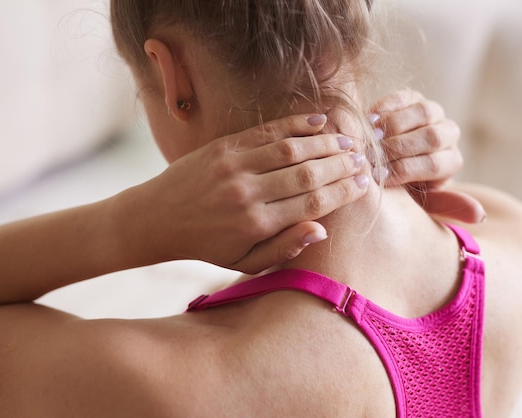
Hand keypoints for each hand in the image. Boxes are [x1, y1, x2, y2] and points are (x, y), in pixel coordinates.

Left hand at [134, 114, 368, 273]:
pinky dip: (296, 124)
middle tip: (363, 160)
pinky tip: (318, 122)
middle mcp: (249, 193)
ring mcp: (235, 166)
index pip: (313, 202)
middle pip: (309, 173)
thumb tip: (321, 228)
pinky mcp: (224, 146)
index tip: (363, 183)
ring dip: (325, 143)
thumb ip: (284, 248)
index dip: (343, 191)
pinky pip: (267, 131)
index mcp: (257, 224)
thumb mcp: (244, 261)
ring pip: (292, 149)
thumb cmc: (206, 244)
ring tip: (348, 141)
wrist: (157, 218)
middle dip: (341, 165)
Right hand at [370, 90, 485, 223]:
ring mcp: (434, 113)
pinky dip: (386, 107)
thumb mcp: (421, 203)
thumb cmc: (402, 190)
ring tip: (371, 137)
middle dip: (399, 147)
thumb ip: (445, 207)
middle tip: (372, 156)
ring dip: (395, 125)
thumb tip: (480, 217)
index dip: (405, 170)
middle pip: (432, 136)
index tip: (379, 178)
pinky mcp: (413, 97)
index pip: (434, 164)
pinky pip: (404, 97)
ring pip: (424, 112)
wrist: (384, 164)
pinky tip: (368, 120)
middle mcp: (448, 135)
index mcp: (451, 162)